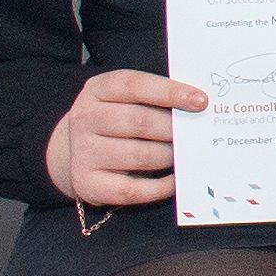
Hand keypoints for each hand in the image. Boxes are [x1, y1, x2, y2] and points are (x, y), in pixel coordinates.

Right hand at [43, 68, 202, 208]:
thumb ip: (158, 97)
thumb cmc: (118, 117)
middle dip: (173, 129)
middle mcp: (85, 118)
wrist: (75, 148)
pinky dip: (160, 186)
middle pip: (139, 122)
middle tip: (196, 134)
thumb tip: (201, 106)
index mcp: (98, 89)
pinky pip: (132, 189)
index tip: (201, 101)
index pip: (134, 85)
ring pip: (139, 156)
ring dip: (169, 156)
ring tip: (185, 154)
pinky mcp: (87, 183)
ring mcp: (83, 152)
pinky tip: (176, 179)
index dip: (169, 92)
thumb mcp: (129, 97)